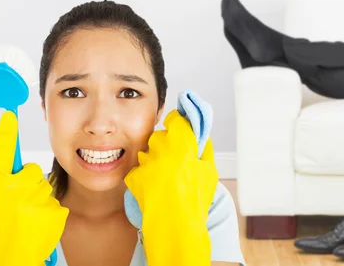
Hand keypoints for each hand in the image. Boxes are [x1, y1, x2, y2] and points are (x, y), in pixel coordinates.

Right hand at [0, 111, 68, 265]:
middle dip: (30, 184)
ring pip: (45, 188)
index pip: (2, 154)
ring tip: (30, 219)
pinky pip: (55, 203)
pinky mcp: (54, 209)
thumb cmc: (5, 232)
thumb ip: (6, 186)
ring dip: (40, 200)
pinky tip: (41, 225)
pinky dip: (50, 213)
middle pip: (33, 172)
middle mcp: (17, 189)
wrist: (15, 257)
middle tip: (23, 204)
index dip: (5, 134)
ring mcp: (36, 199)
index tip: (9, 114)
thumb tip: (17, 172)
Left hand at [124, 109, 218, 265]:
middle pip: (159, 136)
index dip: (177, 124)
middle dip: (165, 145)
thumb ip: (205, 149)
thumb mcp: (210, 172)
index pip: (175, 119)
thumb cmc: (196, 199)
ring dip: (154, 161)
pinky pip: (139, 171)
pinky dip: (145, 177)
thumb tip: (201, 137)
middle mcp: (160, 147)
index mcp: (181, 142)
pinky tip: (155, 189)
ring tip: (165, 179)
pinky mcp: (133, 176)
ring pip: (147, 153)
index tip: (179, 130)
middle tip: (174, 162)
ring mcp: (145, 162)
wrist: (175, 224)